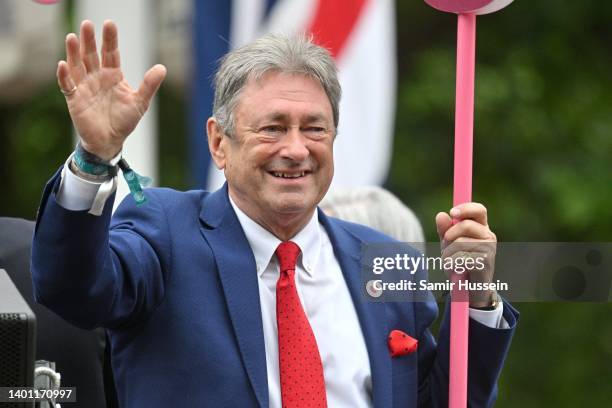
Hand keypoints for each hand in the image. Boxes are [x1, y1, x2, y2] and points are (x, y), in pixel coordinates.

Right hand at [57, 20, 165, 159]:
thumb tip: (162, 68)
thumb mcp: (140, 102)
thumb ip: (149, 85)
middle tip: (87, 24)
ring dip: (74, 52)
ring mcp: (84, 87)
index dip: (109, 39)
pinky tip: (63, 64)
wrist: (110, 141)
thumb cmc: (124, 121)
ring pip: (77, 65)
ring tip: (73, 37)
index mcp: (113, 75)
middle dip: (89, 40)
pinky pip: (67, 85)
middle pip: (91, 55)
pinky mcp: (74, 99)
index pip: (110, 53)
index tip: (109, 24)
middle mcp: (97, 77)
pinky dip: (64, 76)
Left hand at [435, 203, 496, 307]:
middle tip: (445, 244)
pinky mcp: (485, 262)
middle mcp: (488, 236)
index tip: (452, 213)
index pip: (479, 210)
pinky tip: (456, 269)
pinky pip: (461, 257)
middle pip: (465, 225)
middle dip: (449, 234)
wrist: (470, 288)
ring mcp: (489, 249)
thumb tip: (441, 215)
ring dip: (448, 254)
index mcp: (481, 227)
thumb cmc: (460, 262)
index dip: (466, 208)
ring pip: (460, 242)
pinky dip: (452, 264)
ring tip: (451, 262)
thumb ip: (445, 229)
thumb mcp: (449, 244)